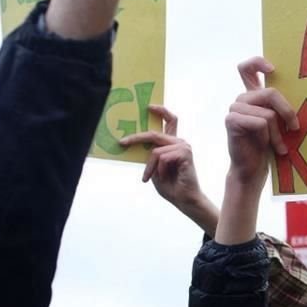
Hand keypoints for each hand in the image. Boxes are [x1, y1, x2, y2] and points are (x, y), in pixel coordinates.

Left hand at [119, 106, 218, 235]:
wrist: (184, 199)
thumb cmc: (170, 185)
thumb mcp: (154, 167)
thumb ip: (149, 154)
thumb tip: (135, 143)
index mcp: (173, 143)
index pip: (170, 120)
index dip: (161, 111)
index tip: (149, 106)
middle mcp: (179, 142)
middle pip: (155, 132)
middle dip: (137, 137)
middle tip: (122, 142)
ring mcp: (183, 147)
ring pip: (156, 150)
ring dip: (150, 166)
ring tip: (149, 177)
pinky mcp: (185, 154)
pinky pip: (161, 157)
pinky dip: (157, 169)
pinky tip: (162, 178)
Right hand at [225, 57, 298, 189]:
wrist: (253, 169)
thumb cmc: (270, 146)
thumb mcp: (278, 123)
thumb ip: (280, 107)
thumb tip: (304, 94)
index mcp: (252, 95)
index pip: (247, 68)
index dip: (258, 62)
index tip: (272, 69)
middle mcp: (242, 99)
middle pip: (270, 92)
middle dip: (287, 111)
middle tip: (295, 128)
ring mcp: (235, 109)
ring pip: (268, 113)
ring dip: (278, 133)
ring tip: (280, 146)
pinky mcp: (232, 121)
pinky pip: (260, 122)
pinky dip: (269, 137)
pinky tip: (268, 147)